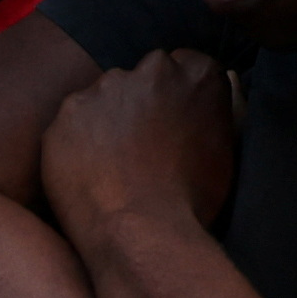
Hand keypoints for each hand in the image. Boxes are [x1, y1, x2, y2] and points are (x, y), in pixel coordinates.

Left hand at [35, 47, 244, 247]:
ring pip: (105, 95)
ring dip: (106, 118)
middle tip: (138, 146)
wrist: (141, 232)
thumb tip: (225, 76)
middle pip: (143, 76)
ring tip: (110, 163)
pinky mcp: (69, 111)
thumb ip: (227, 106)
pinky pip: (72, 121)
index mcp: (198, 73)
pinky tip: (85, 169)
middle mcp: (153, 70)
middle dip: (140, 101)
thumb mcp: (227, 148)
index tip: (167, 124)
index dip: (173, 97)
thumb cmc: (193, 199)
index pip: (184, 65)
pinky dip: (75, 140)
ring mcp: (107, 88)